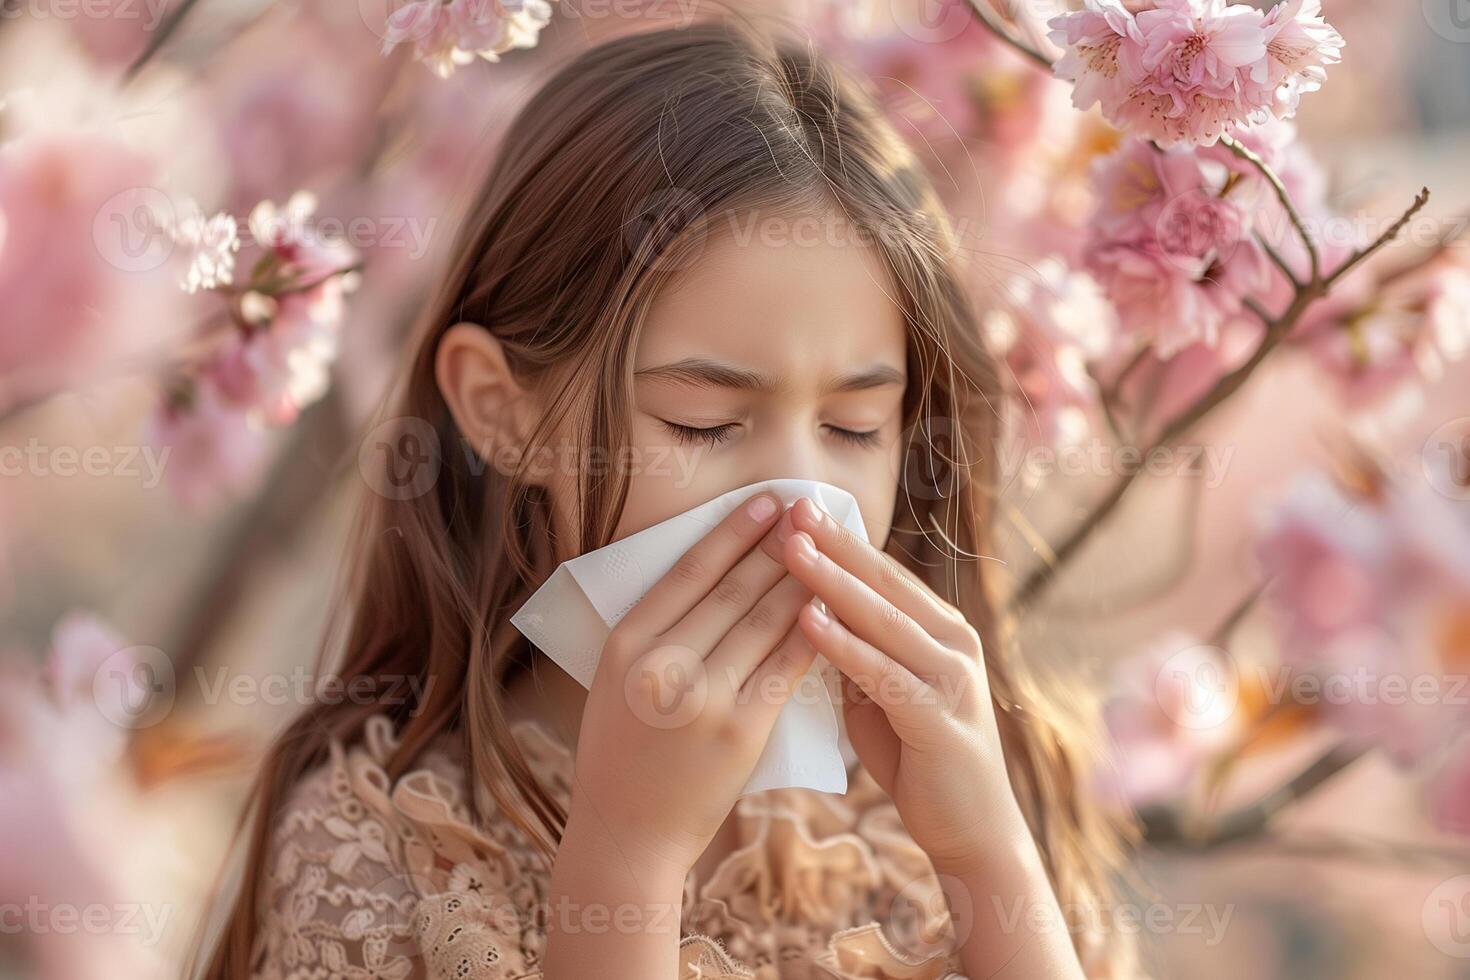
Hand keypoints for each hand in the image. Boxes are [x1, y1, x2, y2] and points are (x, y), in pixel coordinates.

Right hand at [564, 491, 819, 886]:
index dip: (732, 531)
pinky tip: (834, 610)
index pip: (688, 571)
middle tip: (810, 512)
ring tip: (829, 549)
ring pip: (765, 622)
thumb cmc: (622, 753)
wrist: (627, 833)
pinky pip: (785, 669)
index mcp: (625, 643)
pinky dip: (812, 634)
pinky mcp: (740, 730)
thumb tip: (708, 575)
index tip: (766, 502)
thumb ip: (654, 633)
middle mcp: (662, 663)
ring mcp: (703, 698)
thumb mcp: (615, 681)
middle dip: (778, 544)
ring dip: (802, 580)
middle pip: (733, 589)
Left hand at [778, 497, 1029, 875]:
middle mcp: (954, 643)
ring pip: (883, 620)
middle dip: (835, 544)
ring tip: (790, 551)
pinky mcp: (940, 719)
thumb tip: (807, 608)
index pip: (883, 572)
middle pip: (885, 582)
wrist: (972, 829)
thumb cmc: (917, 756)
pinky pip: (883, 674)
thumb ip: (857, 650)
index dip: (840, 538)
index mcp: (940, 629)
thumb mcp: (882, 691)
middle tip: (791, 510)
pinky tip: (808, 621)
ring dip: (833, 583)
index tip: (796, 507)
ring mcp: (952, 679)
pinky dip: (844, 645)